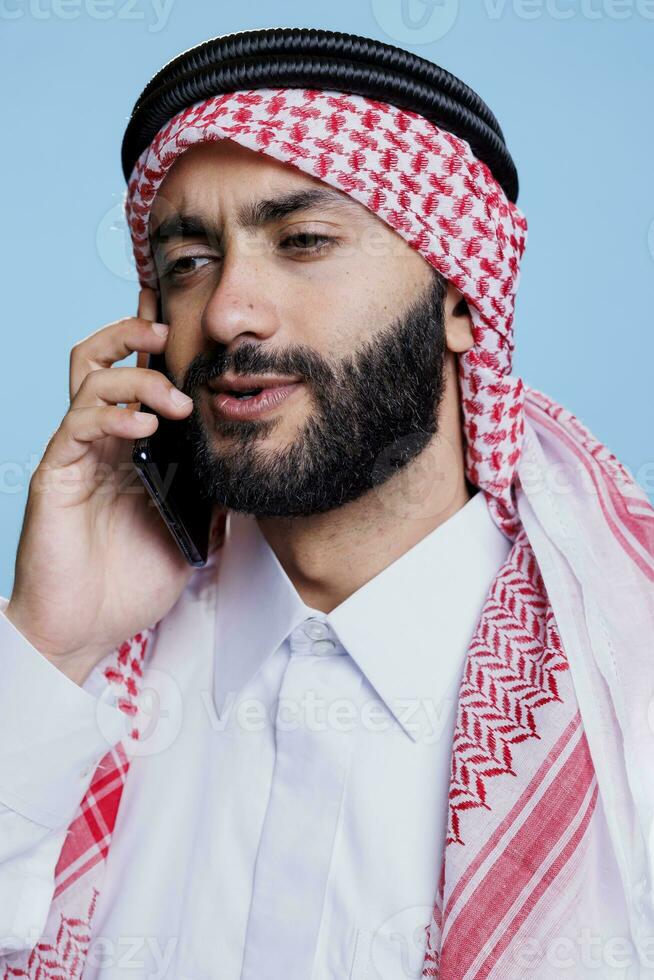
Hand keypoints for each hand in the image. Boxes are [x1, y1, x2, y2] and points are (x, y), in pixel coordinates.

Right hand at [6, 288, 203, 683]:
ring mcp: (78, 453)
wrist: (86, 628)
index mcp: (133, 446)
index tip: (185, 310)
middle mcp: (103, 439)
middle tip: (168, 325)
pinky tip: (143, 426)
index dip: (155, 340)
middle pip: (105, 358)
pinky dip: (112, 415)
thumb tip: (251, 458)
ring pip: (90, 378)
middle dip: (133, 329)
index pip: (139, 376)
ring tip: (172, 398)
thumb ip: (214, 488)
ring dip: (135, 376)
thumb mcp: (194, 527)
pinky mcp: (58, 473)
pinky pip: (78, 425)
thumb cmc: (132, 580)